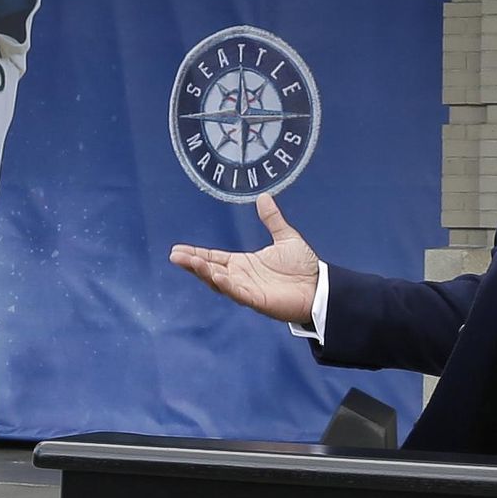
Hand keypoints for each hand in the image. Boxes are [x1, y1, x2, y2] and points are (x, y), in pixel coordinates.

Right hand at [169, 193, 321, 324]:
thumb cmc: (304, 267)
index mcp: (244, 263)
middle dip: (192, 263)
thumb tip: (263, 197)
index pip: (215, 258)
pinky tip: (215, 276)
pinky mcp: (258, 300)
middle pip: (210, 270)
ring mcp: (247, 290)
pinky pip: (237, 293)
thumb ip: (273, 220)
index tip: (178, 249)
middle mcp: (241, 277)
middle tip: (175, 255)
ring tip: (189, 262)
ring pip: (219, 282)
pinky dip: (225, 285)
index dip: (197, 254)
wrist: (321, 286)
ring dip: (203, 273)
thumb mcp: (286, 238)